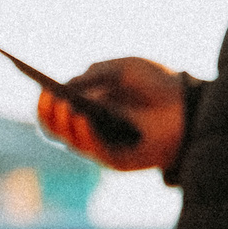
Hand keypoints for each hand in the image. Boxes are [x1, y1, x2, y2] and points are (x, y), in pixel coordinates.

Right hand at [33, 57, 193, 172]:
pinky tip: (83, 118)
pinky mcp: (117, 160)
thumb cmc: (157, 84)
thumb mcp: (123, 68)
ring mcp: (101, 145)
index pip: (55, 109)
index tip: (38, 84)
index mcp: (87, 106)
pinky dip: (86, 134)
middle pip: (55, 128)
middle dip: (48, 113)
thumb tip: (65, 86)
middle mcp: (89, 128)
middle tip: (47, 97)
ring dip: (64, 123)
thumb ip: (94, 74)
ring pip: (69, 141)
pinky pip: (94, 150)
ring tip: (65, 105)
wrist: (189, 103)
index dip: (44, 100)